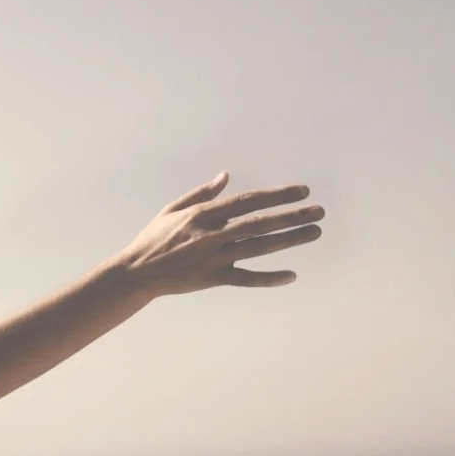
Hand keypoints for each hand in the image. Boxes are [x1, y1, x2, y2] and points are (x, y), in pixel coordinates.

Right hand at [106, 172, 323, 297]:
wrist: (136, 273)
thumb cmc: (153, 238)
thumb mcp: (172, 209)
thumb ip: (202, 192)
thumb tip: (226, 176)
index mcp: (202, 214)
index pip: (247, 201)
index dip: (276, 195)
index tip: (302, 190)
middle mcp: (211, 235)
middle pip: (259, 224)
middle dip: (292, 216)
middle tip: (319, 211)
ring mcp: (214, 258)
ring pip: (258, 248)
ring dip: (289, 240)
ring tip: (315, 232)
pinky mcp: (213, 279)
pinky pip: (246, 279)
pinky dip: (268, 278)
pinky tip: (291, 275)